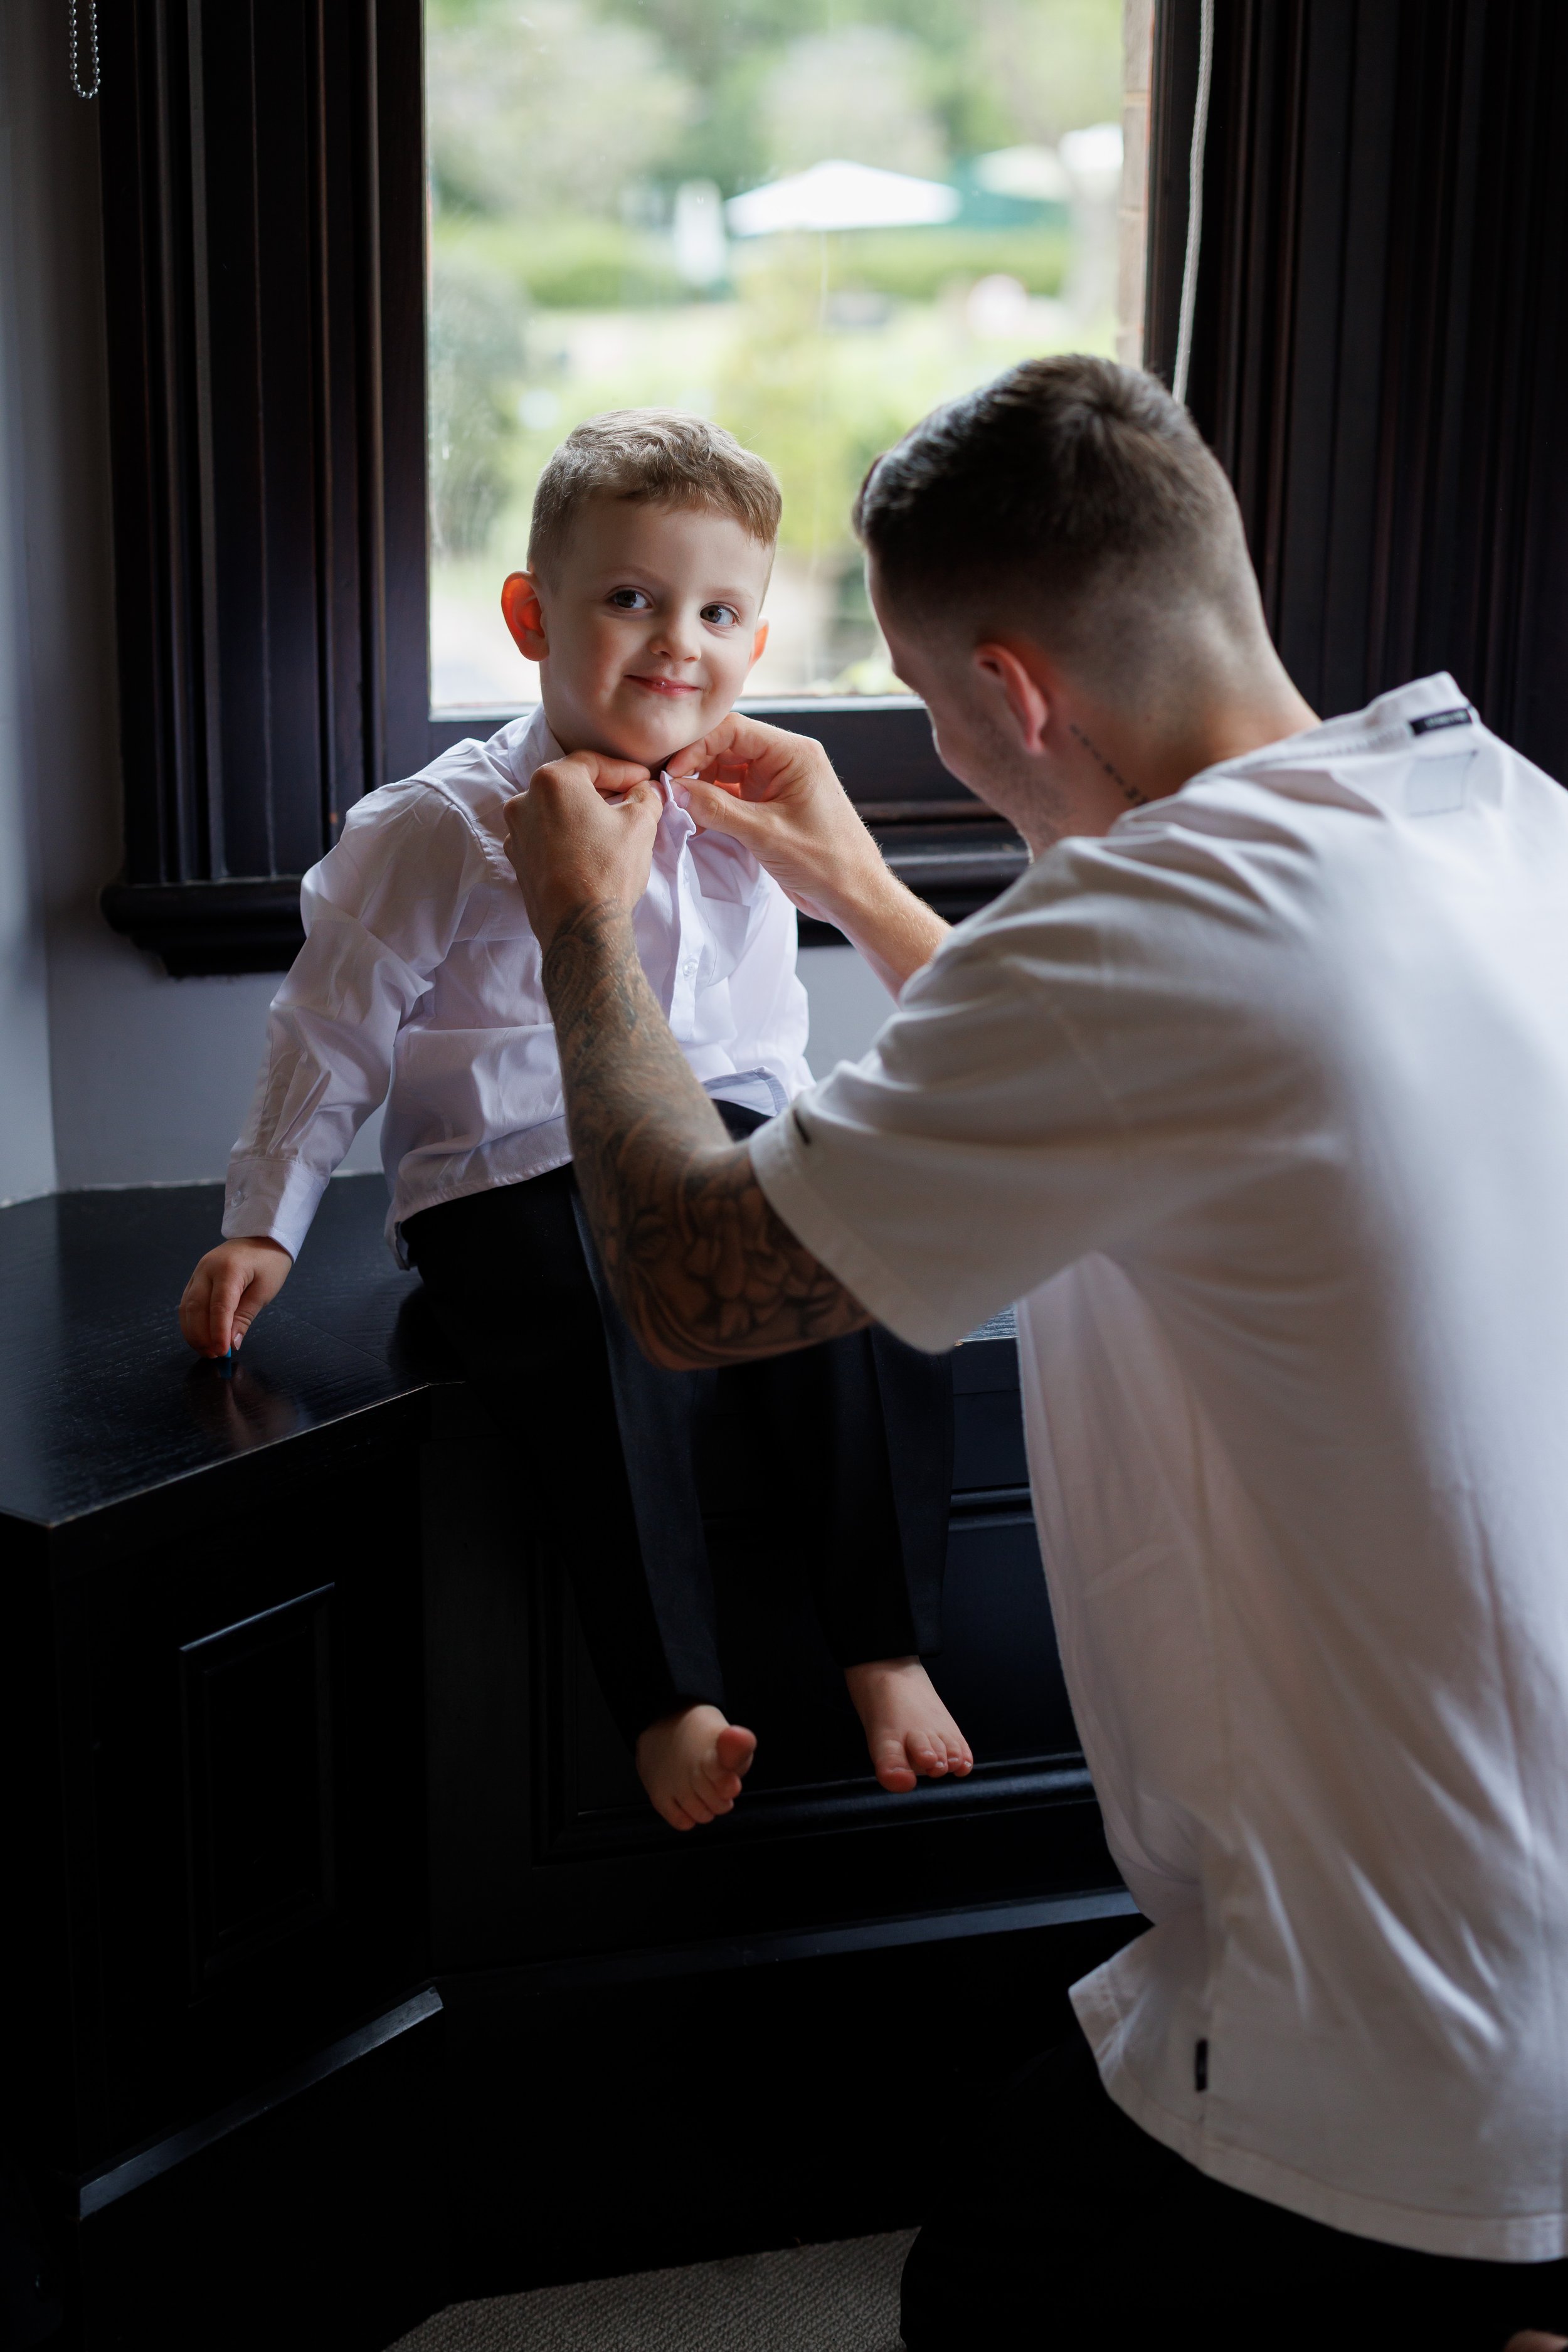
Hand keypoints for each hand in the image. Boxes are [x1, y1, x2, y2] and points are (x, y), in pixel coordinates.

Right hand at [179, 1237, 291, 1356]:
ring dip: (193, 1332)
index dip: (218, 1333)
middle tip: (213, 1356)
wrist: (262, 1236)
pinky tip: (199, 1336)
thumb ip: (244, 1317)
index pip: (218, 1306)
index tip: (223, 1353)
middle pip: (195, 1308)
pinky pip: (187, 1303)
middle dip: (201, 1336)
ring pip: (186, 1307)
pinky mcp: (195, 1278)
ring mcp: (198, 1272)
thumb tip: (231, 1343)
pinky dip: (190, 1322)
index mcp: (228, 1269)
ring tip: (206, 1351)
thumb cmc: (268, 1261)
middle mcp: (206, 1269)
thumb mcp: (264, 1290)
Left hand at [504, 752, 661, 950]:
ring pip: (555, 812)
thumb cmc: (609, 869)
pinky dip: (565, 837)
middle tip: (630, 801)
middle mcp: (524, 800)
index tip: (643, 781)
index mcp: (552, 780)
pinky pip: (544, 837)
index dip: (623, 770)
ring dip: (582, 815)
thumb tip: (649, 791)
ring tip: (610, 829)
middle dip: (602, 791)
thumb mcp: (640, 824)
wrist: (579, 926)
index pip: (592, 762)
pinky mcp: (516, 860)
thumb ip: (646, 797)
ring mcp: (515, 832)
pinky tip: (588, 851)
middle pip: (570, 785)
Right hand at [667, 714, 885, 928]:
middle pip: (727, 747)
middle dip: (696, 766)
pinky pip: (734, 796)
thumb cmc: (827, 862)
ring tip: (678, 807)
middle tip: (668, 789)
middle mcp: (786, 762)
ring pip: (727, 772)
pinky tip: (696, 822)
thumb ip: (718, 809)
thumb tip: (677, 790)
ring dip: (702, 788)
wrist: (855, 897)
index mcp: (794, 754)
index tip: (672, 772)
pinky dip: (714, 806)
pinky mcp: (772, 808)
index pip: (734, 730)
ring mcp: (778, 785)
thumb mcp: (766, 833)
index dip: (698, 746)